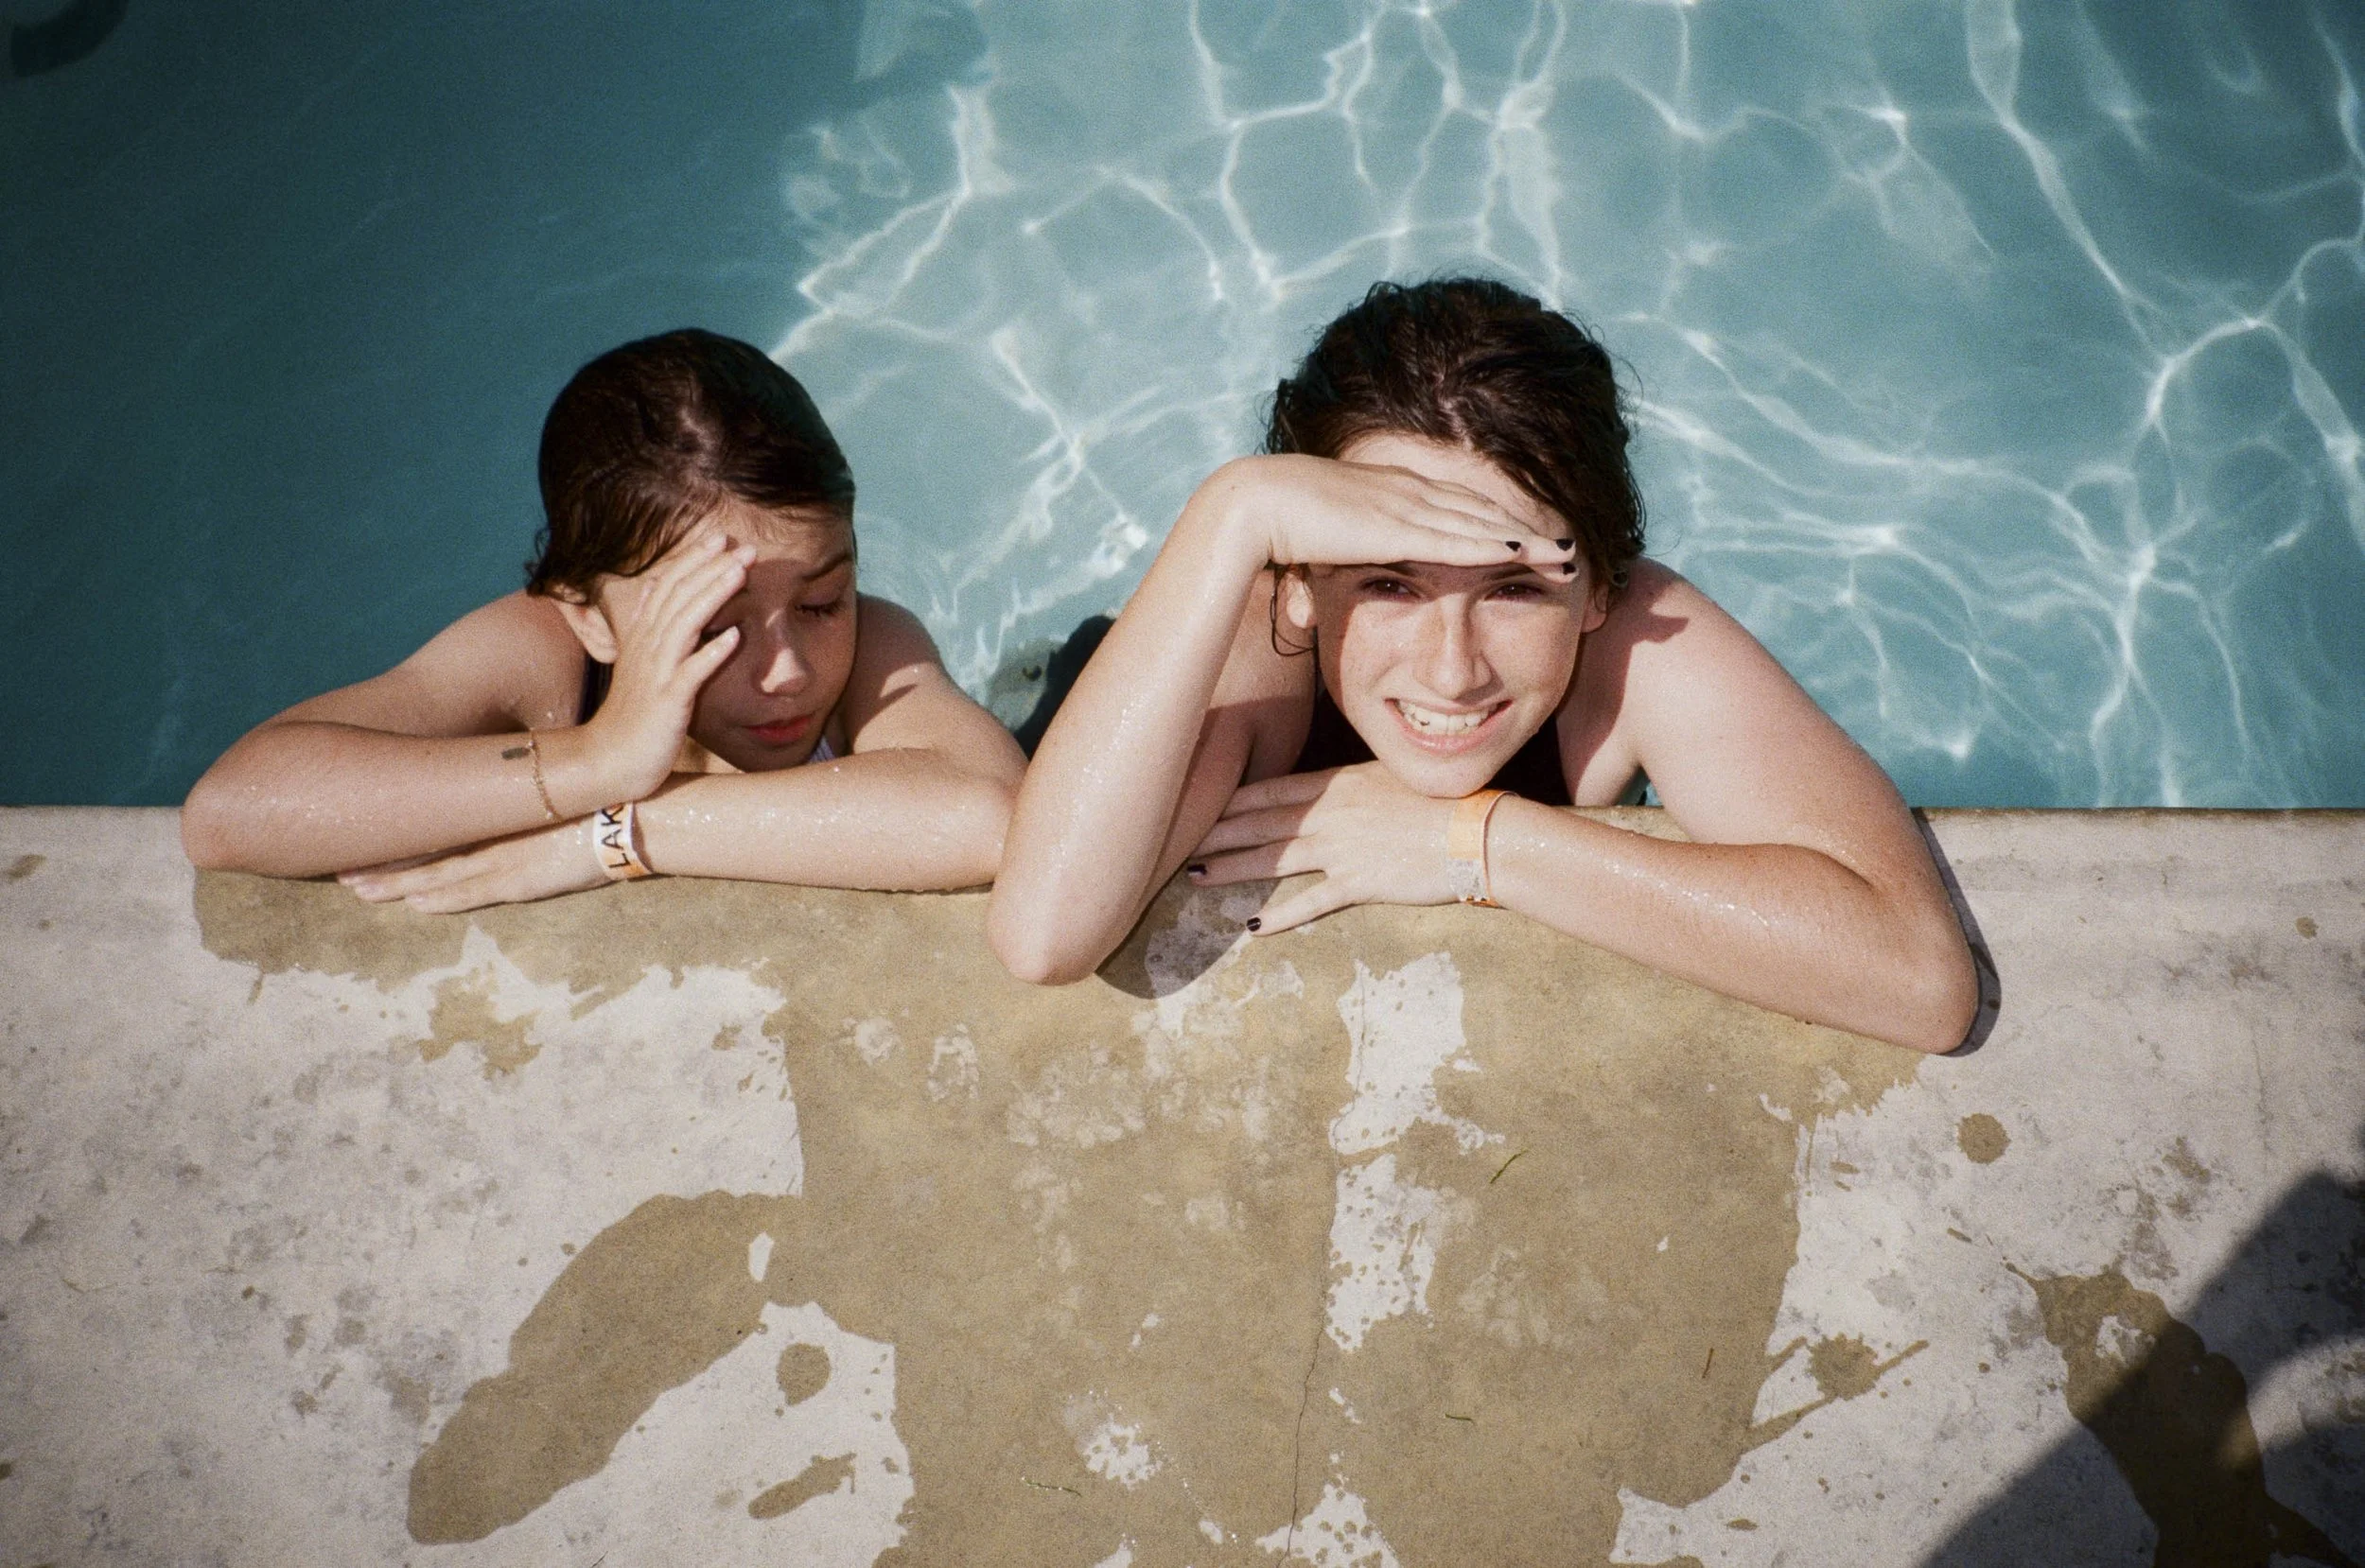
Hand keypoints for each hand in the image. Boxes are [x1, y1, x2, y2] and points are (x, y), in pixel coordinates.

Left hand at [340, 817, 601, 912]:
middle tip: (338, 868)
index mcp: (499, 808)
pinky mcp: (524, 879)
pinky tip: (413, 904)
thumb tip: (507, 795)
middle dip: (381, 861)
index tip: (363, 827)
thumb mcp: (553, 791)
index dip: (397, 829)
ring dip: (396, 883)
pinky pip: (473, 891)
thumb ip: (525, 798)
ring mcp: (506, 856)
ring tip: (356, 890)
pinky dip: (441, 898)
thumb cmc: (602, 798)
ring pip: (438, 872)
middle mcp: (495, 831)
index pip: (436, 820)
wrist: (634, 815)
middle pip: (426, 847)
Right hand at [581, 531, 752, 801]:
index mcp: (642, 637)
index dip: (693, 560)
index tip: (720, 538)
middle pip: (679, 596)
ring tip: (740, 572)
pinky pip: (690, 674)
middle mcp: (647, 647)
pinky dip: (711, 653)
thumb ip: (663, 640)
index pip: (667, 586)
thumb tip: (682, 613)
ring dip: (714, 595)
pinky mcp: (667, 701)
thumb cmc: (635, 717)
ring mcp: (656, 673)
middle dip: (711, 567)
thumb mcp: (648, 669)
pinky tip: (734, 637)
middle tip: (744, 545)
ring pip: (685, 624)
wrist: (610, 760)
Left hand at [1186, 763, 1460, 932]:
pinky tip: (1254, 929)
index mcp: (1337, 783)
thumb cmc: (1442, 801)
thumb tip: (1328, 795)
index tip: (1197, 803)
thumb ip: (1353, 787)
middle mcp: (1331, 814)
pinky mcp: (1360, 882)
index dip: (1229, 799)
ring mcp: (1343, 848)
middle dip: (1215, 831)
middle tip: (1176, 839)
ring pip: (1273, 859)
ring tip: (1196, 876)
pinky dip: (1281, 917)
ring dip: (1232, 868)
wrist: (1478, 831)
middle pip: (1259, 822)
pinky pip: (1311, 902)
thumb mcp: (1391, 779)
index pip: (1269, 790)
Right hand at [1201, 454, 1575, 573]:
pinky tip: (1530, 551)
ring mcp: (1405, 506)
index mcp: (1389, 490)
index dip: (1499, 518)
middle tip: (1572, 543)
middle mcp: (1407, 491)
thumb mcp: (1317, 542)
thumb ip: (1335, 562)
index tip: (1533, 533)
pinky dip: (1498, 543)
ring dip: (1530, 537)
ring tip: (1569, 553)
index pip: (1458, 503)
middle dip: (1531, 526)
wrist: (1252, 503)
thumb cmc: (1272, 526)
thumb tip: (1327, 598)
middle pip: (1485, 508)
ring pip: (1483, 522)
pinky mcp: (1399, 527)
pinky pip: (1460, 538)